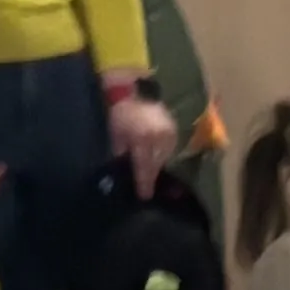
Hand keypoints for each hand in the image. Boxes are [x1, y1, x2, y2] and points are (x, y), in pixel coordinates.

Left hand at [105, 80, 179, 194]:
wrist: (130, 92)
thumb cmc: (119, 114)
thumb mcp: (116, 135)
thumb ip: (122, 154)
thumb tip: (125, 168)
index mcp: (143, 139)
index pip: (144, 167)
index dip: (144, 183)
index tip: (145, 196)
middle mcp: (159, 137)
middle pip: (156, 163)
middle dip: (151, 174)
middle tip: (146, 185)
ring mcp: (168, 132)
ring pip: (164, 156)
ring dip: (157, 164)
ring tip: (149, 170)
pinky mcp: (173, 128)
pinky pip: (169, 147)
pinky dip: (162, 153)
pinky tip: (155, 155)